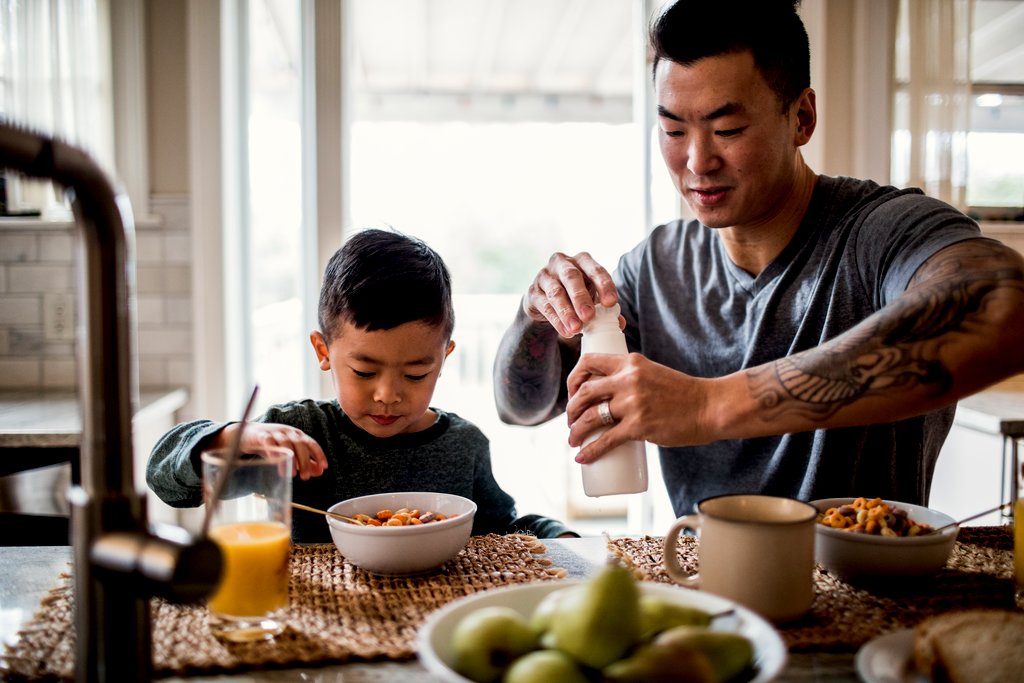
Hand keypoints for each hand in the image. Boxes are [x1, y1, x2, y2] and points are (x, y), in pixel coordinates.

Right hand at [221, 422, 327, 480]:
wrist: (249, 435)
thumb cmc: (272, 445)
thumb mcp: (290, 453)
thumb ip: (305, 461)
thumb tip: (320, 471)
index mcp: (297, 435)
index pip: (312, 443)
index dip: (319, 454)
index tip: (324, 467)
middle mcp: (288, 432)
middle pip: (300, 444)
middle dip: (305, 461)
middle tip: (305, 477)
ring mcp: (275, 433)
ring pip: (286, 444)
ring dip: (290, 459)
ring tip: (292, 475)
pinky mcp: (261, 436)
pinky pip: (268, 442)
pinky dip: (273, 451)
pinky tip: (275, 462)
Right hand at [523, 252, 618, 337]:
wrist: (545, 300)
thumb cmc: (574, 295)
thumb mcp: (592, 298)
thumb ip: (606, 309)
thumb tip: (619, 323)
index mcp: (582, 261)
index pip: (595, 269)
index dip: (604, 285)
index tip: (611, 303)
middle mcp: (562, 263)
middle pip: (571, 277)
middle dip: (581, 297)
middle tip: (589, 316)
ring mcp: (545, 276)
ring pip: (556, 293)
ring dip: (567, 312)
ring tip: (577, 329)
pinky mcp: (533, 292)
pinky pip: (545, 306)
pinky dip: (556, 320)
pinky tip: (566, 332)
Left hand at [565, 352, 716, 462]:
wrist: (710, 407)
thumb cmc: (683, 394)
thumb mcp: (652, 373)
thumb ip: (631, 379)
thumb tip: (608, 396)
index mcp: (631, 362)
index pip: (589, 361)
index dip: (574, 378)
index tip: (572, 392)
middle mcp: (628, 379)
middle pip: (584, 391)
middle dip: (571, 409)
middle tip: (571, 421)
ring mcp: (633, 403)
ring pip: (590, 416)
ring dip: (575, 430)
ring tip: (573, 439)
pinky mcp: (639, 426)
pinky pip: (606, 440)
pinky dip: (590, 450)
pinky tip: (582, 456)